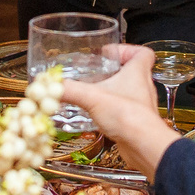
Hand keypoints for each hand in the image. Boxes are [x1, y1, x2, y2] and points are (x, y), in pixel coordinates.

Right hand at [65, 47, 180, 181]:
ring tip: (95, 93)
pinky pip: (124, 110)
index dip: (127, 49)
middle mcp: (143, 87)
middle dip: (115, 70)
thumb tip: (51, 86)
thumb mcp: (92, 97)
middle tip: (97, 72)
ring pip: (129, 92)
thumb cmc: (129, 117)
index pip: (143, 52)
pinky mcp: (136, 121)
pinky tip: (98, 114)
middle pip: (134, 71)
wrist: (144, 145)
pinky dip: (112, 110)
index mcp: (138, 73)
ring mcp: (141, 105)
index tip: (109, 52)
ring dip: (113, 91)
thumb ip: (69, 90)